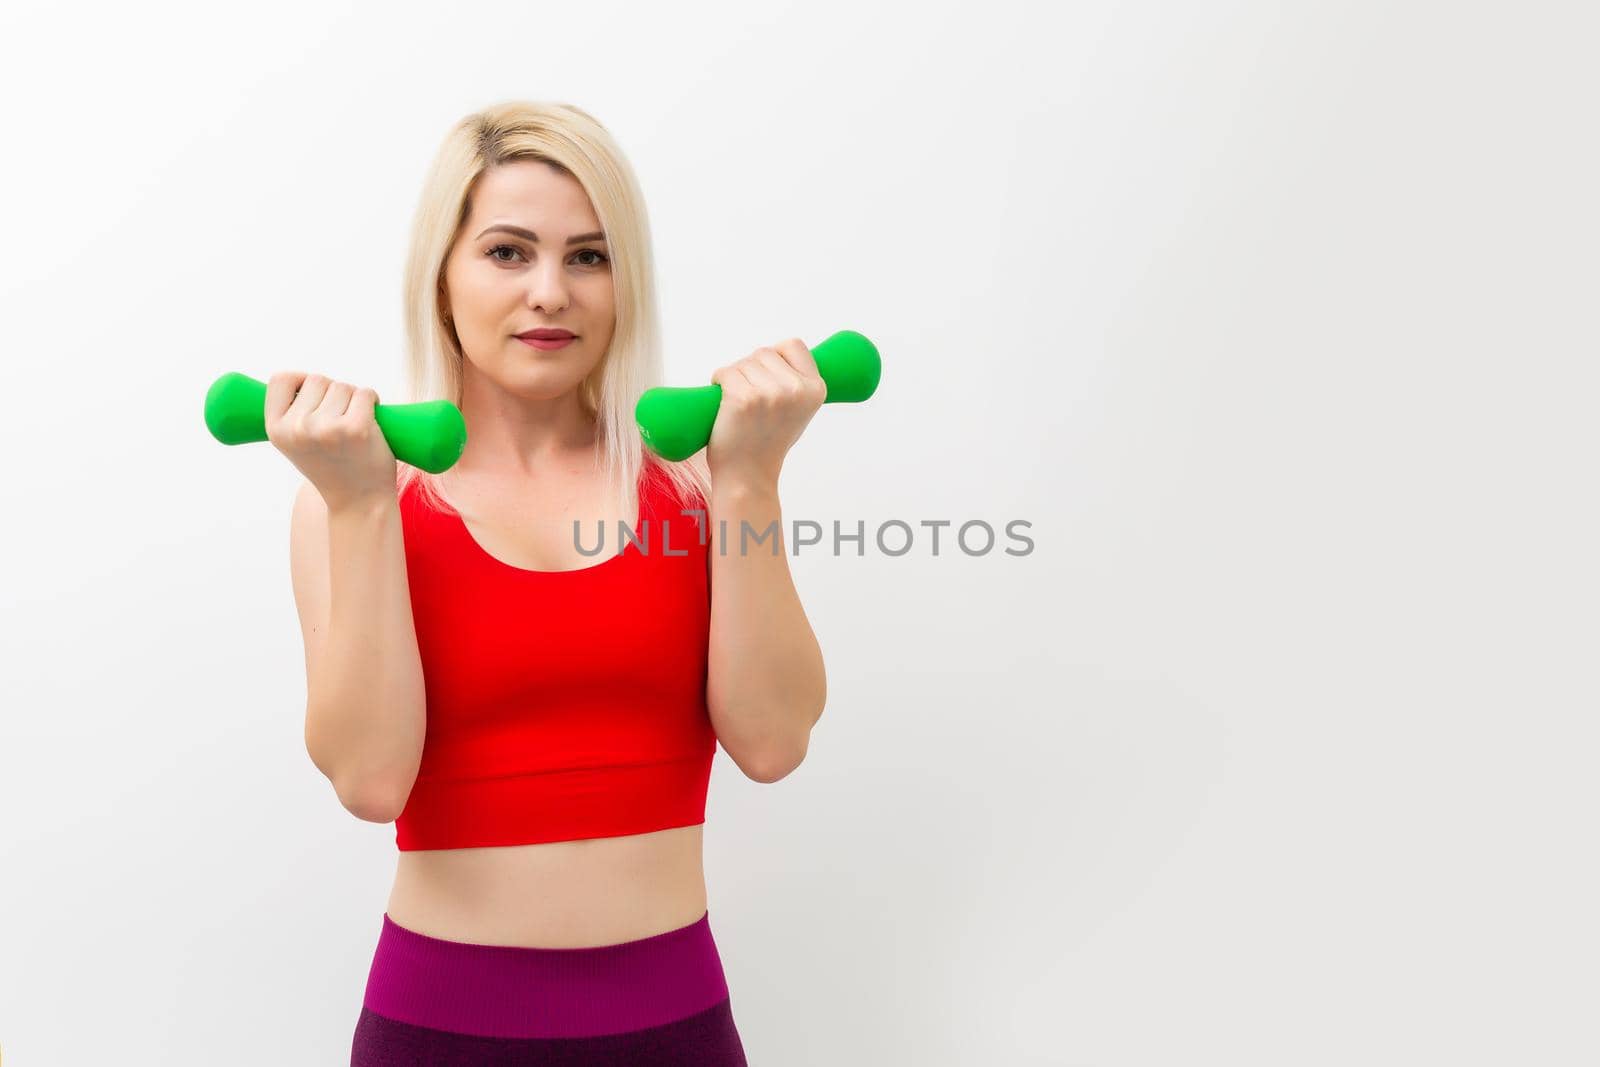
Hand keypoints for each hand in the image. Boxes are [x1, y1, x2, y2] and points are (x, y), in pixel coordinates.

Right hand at [264, 371, 397, 511]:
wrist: (358, 501)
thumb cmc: (331, 464)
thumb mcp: (296, 441)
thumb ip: (292, 413)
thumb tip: (298, 379)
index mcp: (275, 429)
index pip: (281, 379)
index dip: (300, 380)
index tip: (314, 393)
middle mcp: (298, 428)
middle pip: (317, 379)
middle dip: (332, 393)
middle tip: (338, 422)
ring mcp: (327, 428)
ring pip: (343, 386)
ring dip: (353, 399)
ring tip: (352, 427)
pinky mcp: (357, 428)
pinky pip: (365, 393)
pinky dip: (372, 401)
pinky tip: (371, 422)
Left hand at [706, 338, 827, 488]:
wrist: (749, 476)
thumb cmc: (769, 442)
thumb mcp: (799, 410)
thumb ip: (796, 383)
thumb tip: (780, 352)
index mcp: (816, 389)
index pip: (793, 345)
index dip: (776, 356)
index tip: (769, 375)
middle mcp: (796, 389)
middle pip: (764, 352)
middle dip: (752, 370)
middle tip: (752, 403)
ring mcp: (769, 393)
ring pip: (742, 362)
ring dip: (734, 378)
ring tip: (740, 407)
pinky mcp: (742, 398)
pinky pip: (724, 372)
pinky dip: (718, 382)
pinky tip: (724, 403)